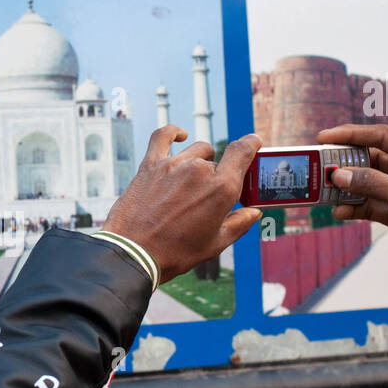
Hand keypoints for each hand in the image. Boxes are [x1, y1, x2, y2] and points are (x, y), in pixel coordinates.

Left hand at [103, 126, 261, 282]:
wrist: (134, 254)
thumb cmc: (176, 253)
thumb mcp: (215, 244)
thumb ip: (239, 223)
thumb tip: (254, 212)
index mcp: (222, 188)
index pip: (243, 151)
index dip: (251, 144)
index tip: (254, 142)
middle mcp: (200, 170)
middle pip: (217, 161)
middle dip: (216, 177)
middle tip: (207, 198)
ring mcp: (174, 165)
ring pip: (196, 151)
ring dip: (199, 162)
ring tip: (191, 185)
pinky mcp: (150, 165)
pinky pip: (162, 137)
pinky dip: (173, 133)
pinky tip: (179, 136)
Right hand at [317, 123, 387, 297]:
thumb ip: (374, 185)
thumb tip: (340, 174)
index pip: (384, 137)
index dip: (353, 135)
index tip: (326, 137)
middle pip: (373, 160)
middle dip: (347, 164)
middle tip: (321, 168)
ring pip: (369, 184)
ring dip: (348, 188)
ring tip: (325, 191)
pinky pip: (372, 206)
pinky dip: (355, 208)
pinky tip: (340, 211)